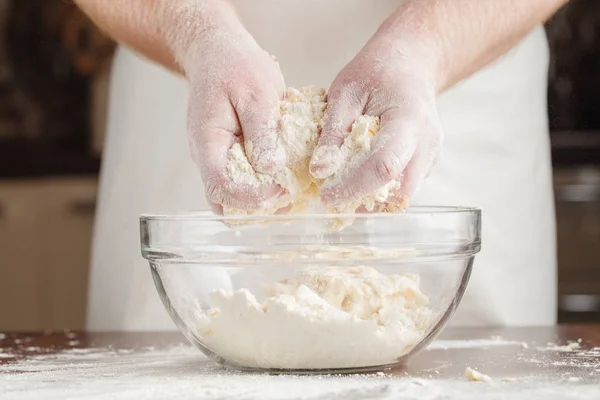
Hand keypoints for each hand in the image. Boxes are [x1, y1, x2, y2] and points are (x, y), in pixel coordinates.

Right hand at [182, 18, 285, 213]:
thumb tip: (271, 168)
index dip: (250, 199)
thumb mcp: (256, 93)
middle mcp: (208, 156)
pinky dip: (263, 186)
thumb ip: (262, 131)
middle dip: (256, 210)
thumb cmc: (235, 66)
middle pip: (223, 202)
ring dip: (261, 202)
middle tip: (289, 200)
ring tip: (293, 193)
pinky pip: (243, 180)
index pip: (220, 188)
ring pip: (233, 196)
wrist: (218, 51)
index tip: (280, 191)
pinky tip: (287, 179)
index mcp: (208, 142)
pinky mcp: (231, 153)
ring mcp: (218, 156)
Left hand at [310, 35, 442, 210]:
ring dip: (373, 198)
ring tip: (344, 187)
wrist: (412, 62)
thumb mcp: (345, 92)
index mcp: (408, 119)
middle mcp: (427, 142)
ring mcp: (431, 154)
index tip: (327, 195)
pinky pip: (404, 186)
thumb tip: (319, 171)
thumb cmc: (377, 71)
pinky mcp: (428, 162)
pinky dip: (381, 189)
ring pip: (402, 194)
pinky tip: (360, 176)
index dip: (355, 187)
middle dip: (364, 201)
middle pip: (398, 190)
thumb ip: (333, 132)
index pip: (385, 166)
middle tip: (334, 197)